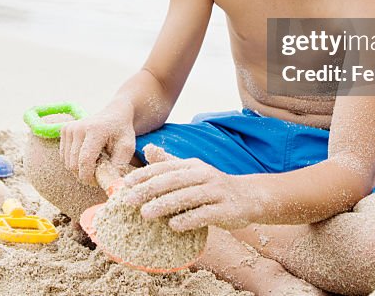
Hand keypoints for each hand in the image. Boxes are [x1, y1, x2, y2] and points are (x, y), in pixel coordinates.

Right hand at [59, 103, 135, 186]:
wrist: (115, 113)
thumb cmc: (122, 132)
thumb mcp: (127, 147)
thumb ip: (119, 165)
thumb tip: (111, 183)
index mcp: (95, 130)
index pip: (85, 161)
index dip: (89, 177)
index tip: (98, 182)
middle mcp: (78, 128)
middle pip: (73, 164)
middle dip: (85, 175)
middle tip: (98, 173)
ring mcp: (69, 128)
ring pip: (67, 162)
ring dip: (80, 168)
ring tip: (95, 161)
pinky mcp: (64, 130)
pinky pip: (64, 156)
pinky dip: (74, 161)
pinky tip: (87, 155)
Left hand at [120, 144, 262, 231]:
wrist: (249, 196)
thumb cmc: (213, 186)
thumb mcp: (192, 171)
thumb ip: (170, 163)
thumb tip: (147, 148)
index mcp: (193, 165)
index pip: (165, 168)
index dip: (145, 174)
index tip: (125, 184)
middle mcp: (204, 175)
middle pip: (174, 181)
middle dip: (149, 189)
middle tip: (128, 200)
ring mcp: (216, 192)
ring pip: (188, 197)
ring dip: (165, 205)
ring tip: (145, 214)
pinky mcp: (226, 210)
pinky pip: (205, 214)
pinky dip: (188, 219)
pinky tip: (173, 226)